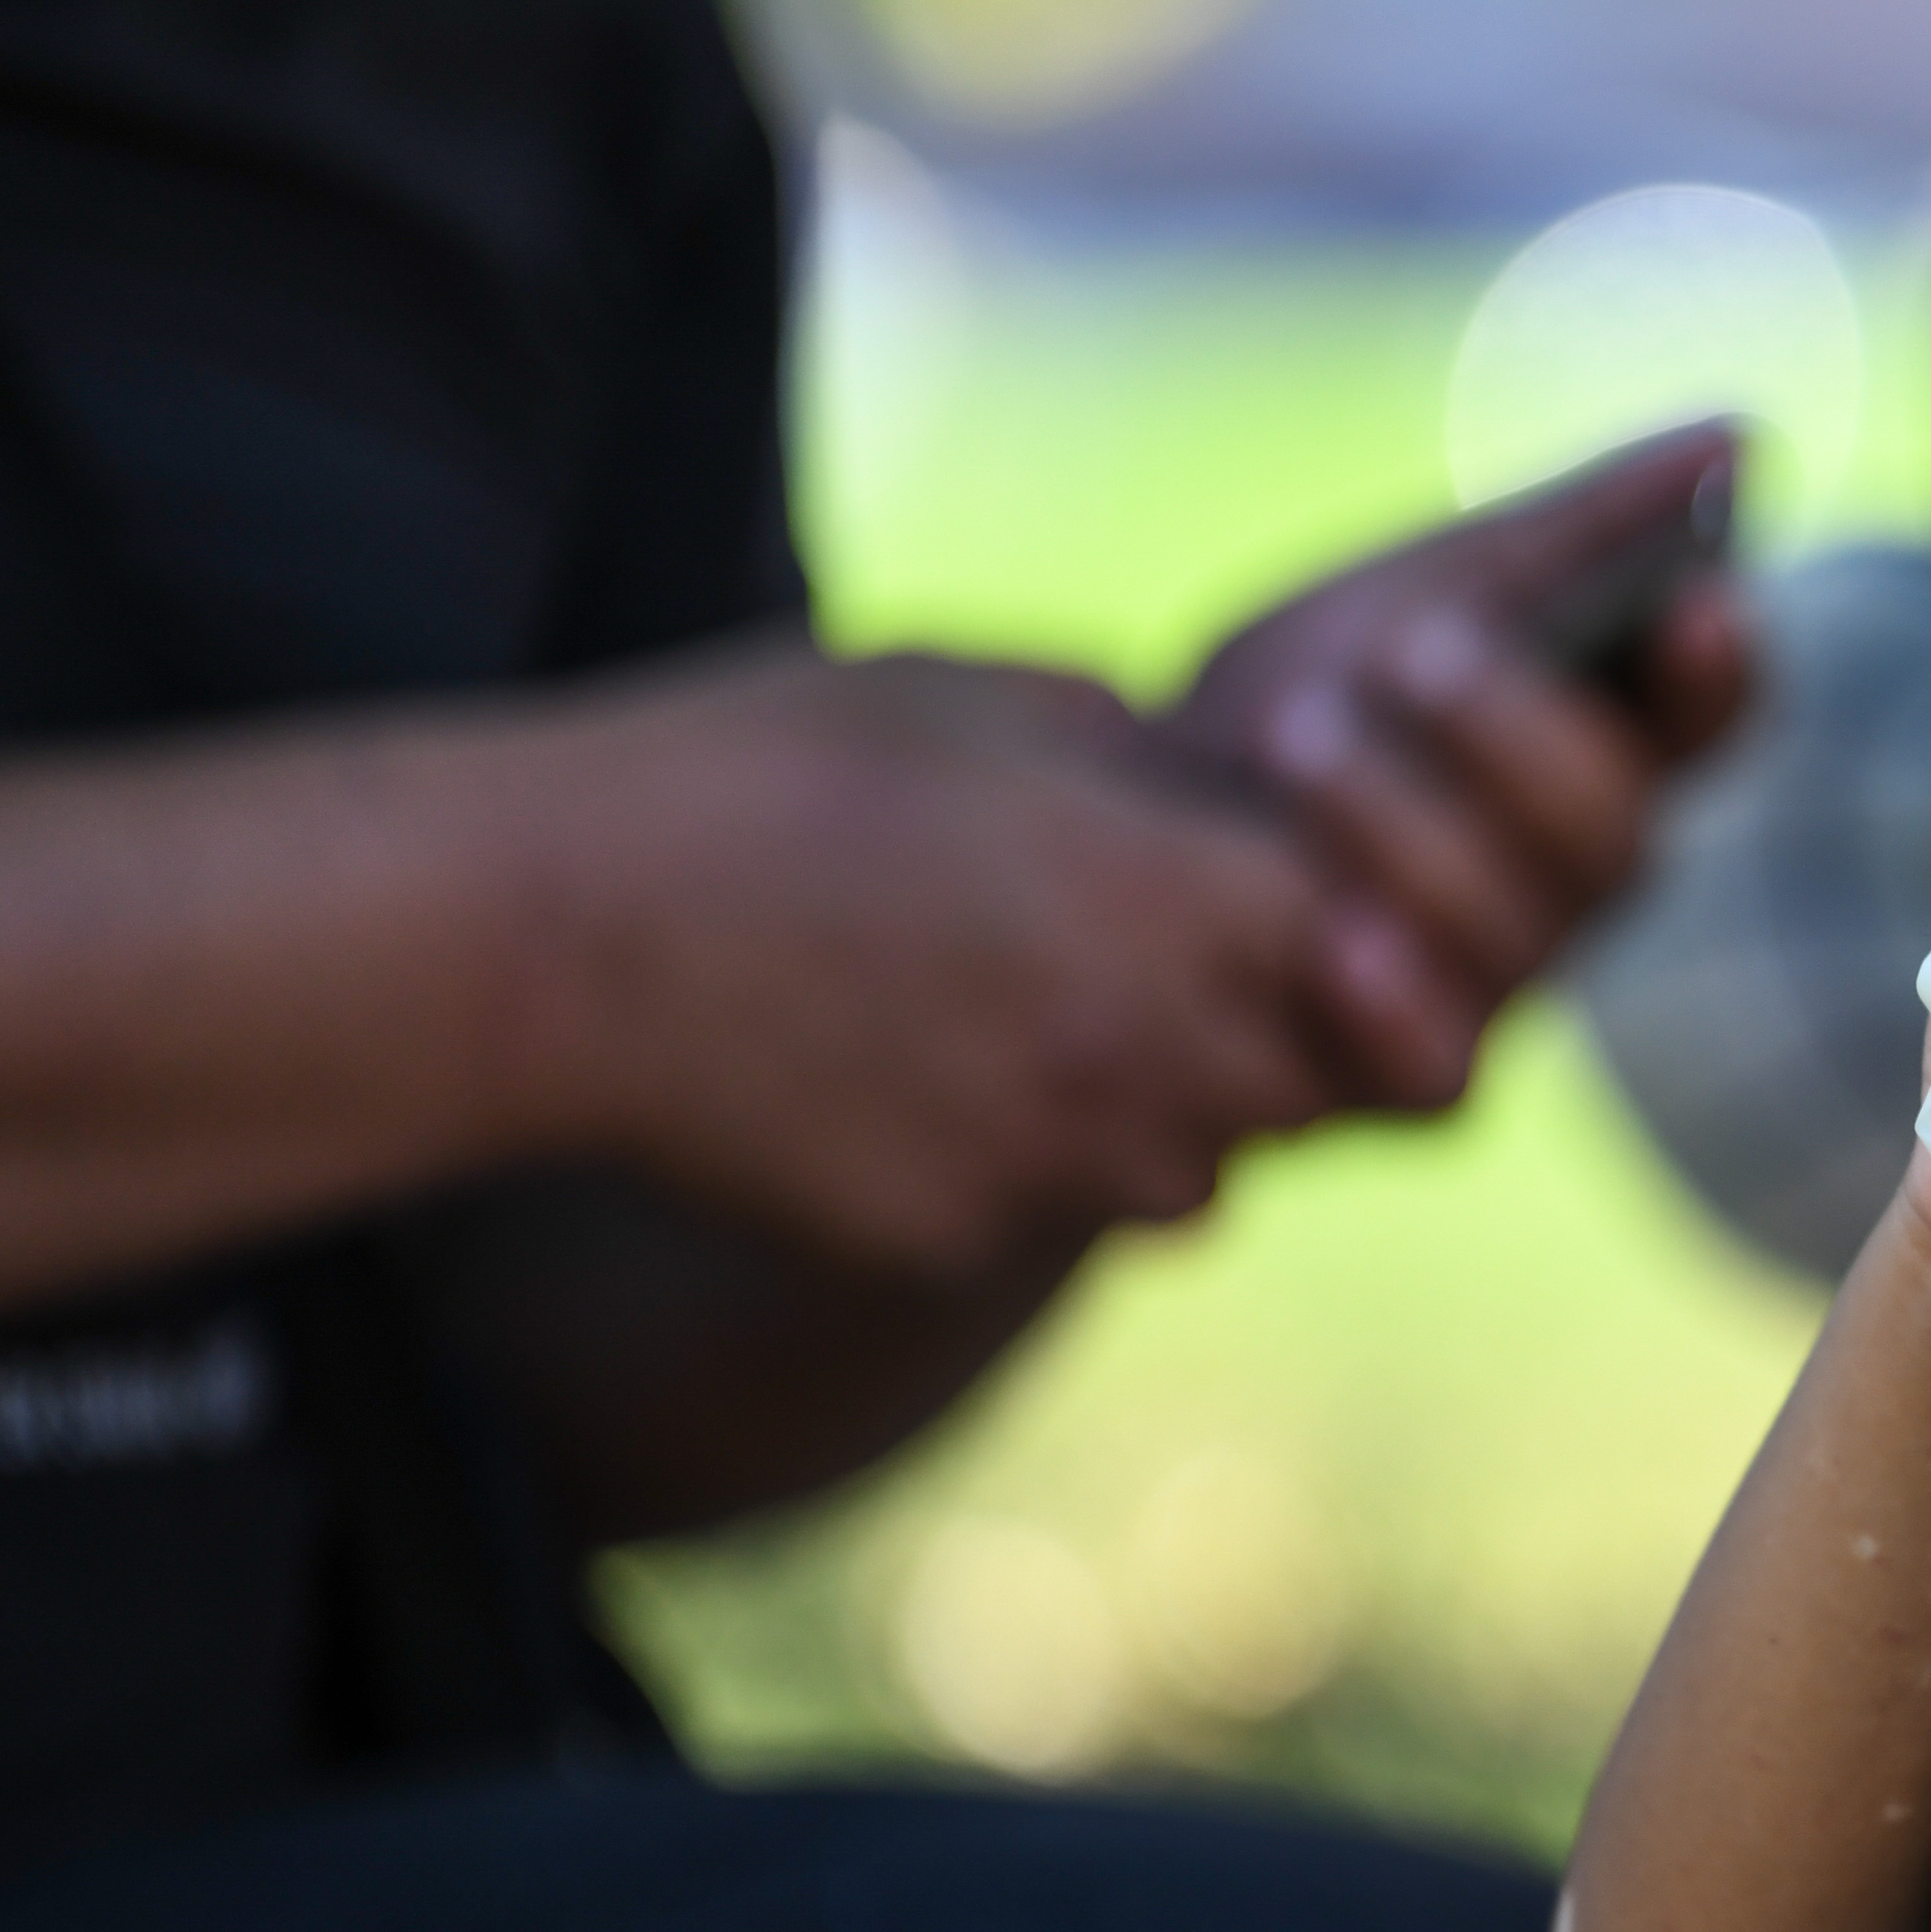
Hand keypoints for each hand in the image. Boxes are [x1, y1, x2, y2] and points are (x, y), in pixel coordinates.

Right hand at [541, 647, 1335, 1272]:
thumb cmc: (761, 772)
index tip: (1266, 894)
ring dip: (1153, 1115)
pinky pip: (1045, 1218)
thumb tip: (1205, 773)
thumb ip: (1126, 745)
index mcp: (1179, 900)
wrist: (553, 930)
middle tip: (1151, 967)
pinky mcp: (954, 1238)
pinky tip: (910, 1082)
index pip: (1377, 955)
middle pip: (1302, 1085)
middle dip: (1261, 1035)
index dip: (1339, 928)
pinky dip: (1016, 1167)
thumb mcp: (972, 693)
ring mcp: (1053, 1162)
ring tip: (1025, 1020)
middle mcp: (1148, 1053)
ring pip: (1193, 1175)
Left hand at [1161, 422, 1759, 1107]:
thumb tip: (1737, 437)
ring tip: (1298, 727)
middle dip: (1515, 733)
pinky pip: (1438, 1070)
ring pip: (1519, 935)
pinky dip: (1394, 1001)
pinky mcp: (1397, 1069)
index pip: (1708, 722)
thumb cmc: (1304, 696)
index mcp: (1604, 756)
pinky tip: (1334, 936)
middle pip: (1612, 836)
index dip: (1719, 674)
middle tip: (1414, 644)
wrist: (1130, 828)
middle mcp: (1569, 884)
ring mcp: (1494, 984)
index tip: (1703, 603)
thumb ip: (1572, 531)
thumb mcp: (1421, 588)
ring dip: (1409, 824)